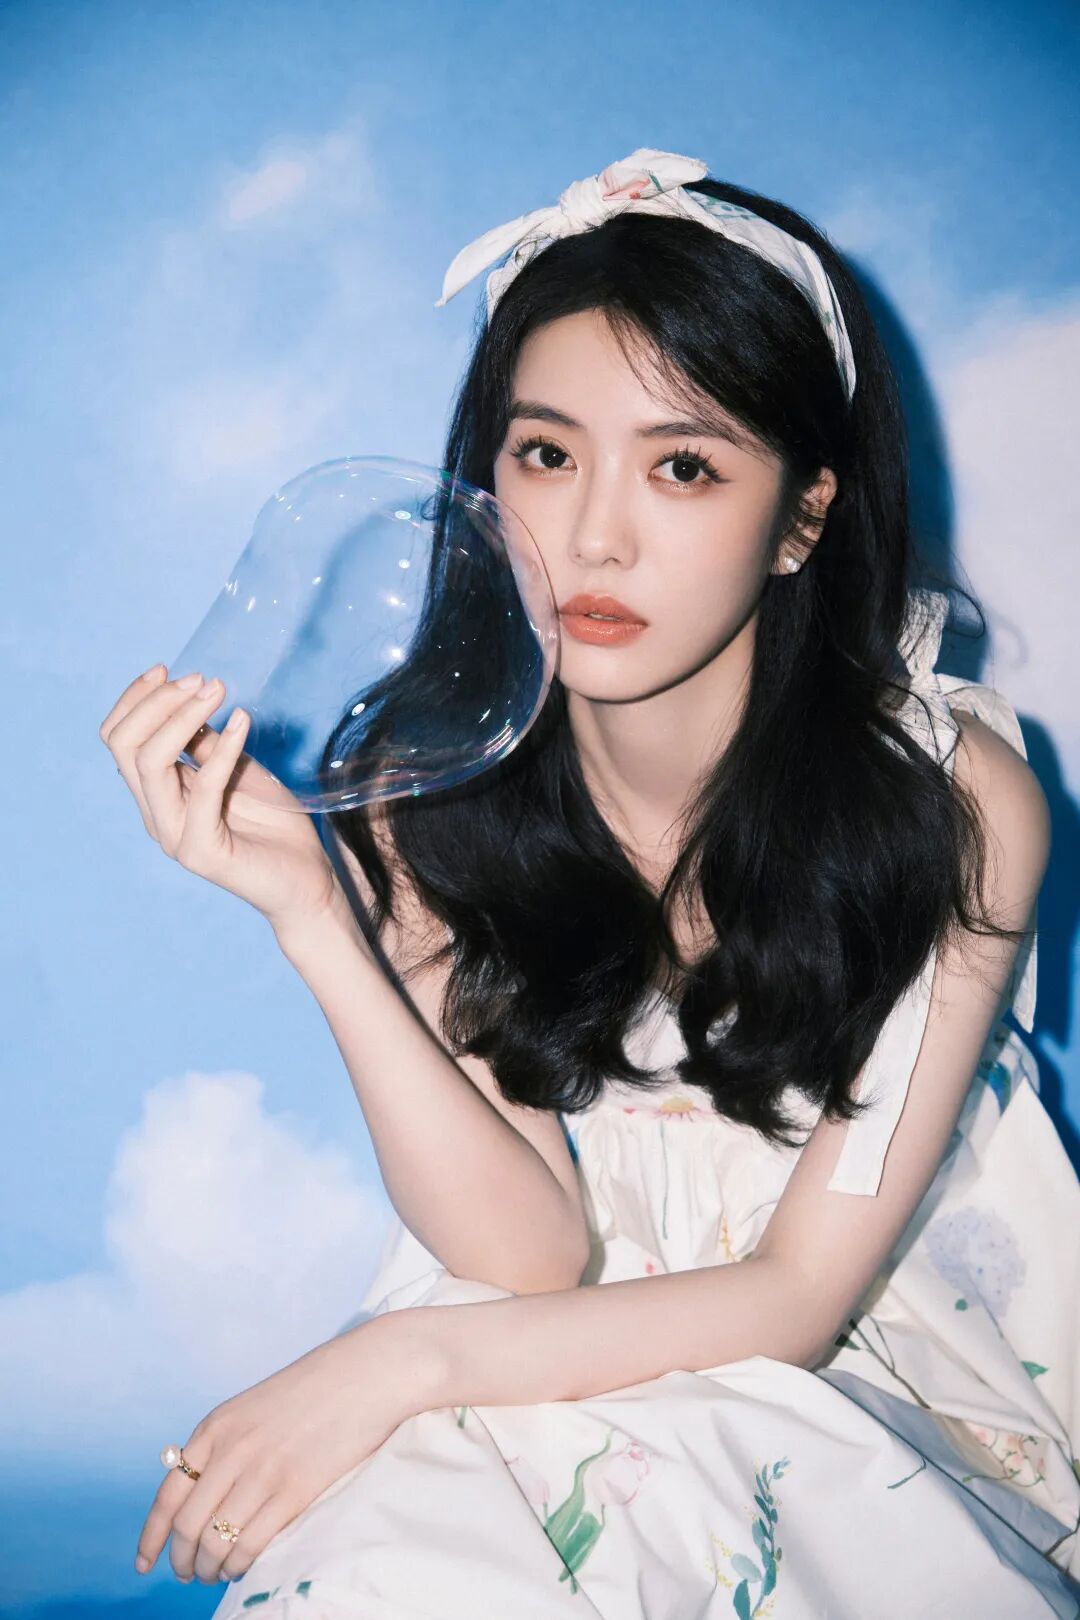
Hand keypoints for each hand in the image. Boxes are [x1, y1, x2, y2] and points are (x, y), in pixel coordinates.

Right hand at [100, 664, 349, 935]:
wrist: (307, 879)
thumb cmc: (275, 825)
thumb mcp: (236, 769)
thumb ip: (206, 744)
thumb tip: (190, 701)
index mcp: (157, 794)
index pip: (119, 739)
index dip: (135, 700)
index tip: (168, 670)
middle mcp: (156, 815)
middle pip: (124, 746)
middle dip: (157, 702)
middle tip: (201, 680)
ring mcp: (174, 835)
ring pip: (150, 763)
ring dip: (183, 717)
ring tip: (218, 693)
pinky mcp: (201, 850)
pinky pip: (203, 788)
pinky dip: (223, 748)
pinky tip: (245, 722)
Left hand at [134, 1313, 431, 1585]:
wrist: (367, 1373)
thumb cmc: (315, 1389)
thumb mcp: (254, 1407)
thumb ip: (226, 1443)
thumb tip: (200, 1494)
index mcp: (216, 1426)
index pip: (168, 1495)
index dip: (151, 1537)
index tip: (143, 1563)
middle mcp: (232, 1450)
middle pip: (186, 1525)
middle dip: (180, 1560)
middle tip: (186, 1574)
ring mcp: (263, 1471)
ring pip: (215, 1541)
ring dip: (209, 1567)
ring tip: (214, 1573)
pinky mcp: (294, 1490)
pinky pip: (250, 1544)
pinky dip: (238, 1565)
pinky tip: (240, 1567)